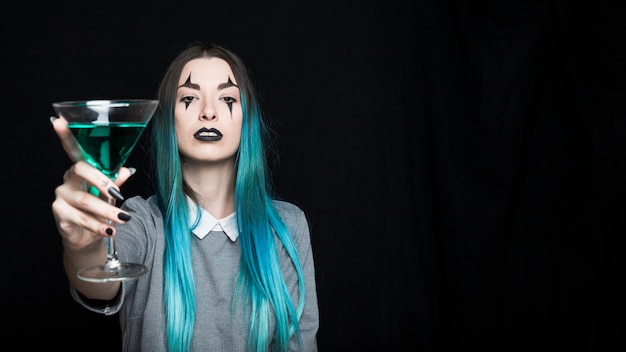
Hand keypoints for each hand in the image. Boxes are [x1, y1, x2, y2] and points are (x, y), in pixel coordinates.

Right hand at [50, 116, 134, 249]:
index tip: (59, 121)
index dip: (65, 135)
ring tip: (123, 219)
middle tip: (119, 195)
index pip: (72, 149)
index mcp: (81, 170)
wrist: (89, 236)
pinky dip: (99, 225)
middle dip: (102, 182)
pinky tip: (109, 230)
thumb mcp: (111, 194)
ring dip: (107, 211)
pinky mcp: (59, 213)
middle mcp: (68, 179)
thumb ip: (115, 181)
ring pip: (86, 200)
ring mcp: (61, 195)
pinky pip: (82, 218)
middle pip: (81, 170)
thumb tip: (124, 170)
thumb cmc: (99, 210)